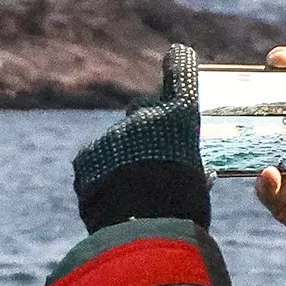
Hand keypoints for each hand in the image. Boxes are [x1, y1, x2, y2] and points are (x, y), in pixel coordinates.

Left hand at [72, 43, 211, 232]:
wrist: (142, 231)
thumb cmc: (183, 209)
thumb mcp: (197, 179)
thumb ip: (188, 161)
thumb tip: (196, 170)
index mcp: (179, 117)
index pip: (180, 74)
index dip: (180, 64)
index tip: (178, 54)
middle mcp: (144, 116)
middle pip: (144, 110)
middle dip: (149, 125)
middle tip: (155, 154)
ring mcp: (112, 135)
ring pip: (119, 140)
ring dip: (126, 156)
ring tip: (136, 190)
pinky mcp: (87, 155)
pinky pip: (98, 159)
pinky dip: (105, 173)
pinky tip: (115, 197)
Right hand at [252, 46, 285, 247]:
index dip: (282, 75)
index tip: (277, 60)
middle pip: (266, 120)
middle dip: (252, 104)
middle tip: (247, 87)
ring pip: (258, 153)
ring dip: (252, 144)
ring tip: (254, 134)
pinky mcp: (285, 201)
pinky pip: (265, 188)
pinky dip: (265, 181)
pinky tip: (271, 173)